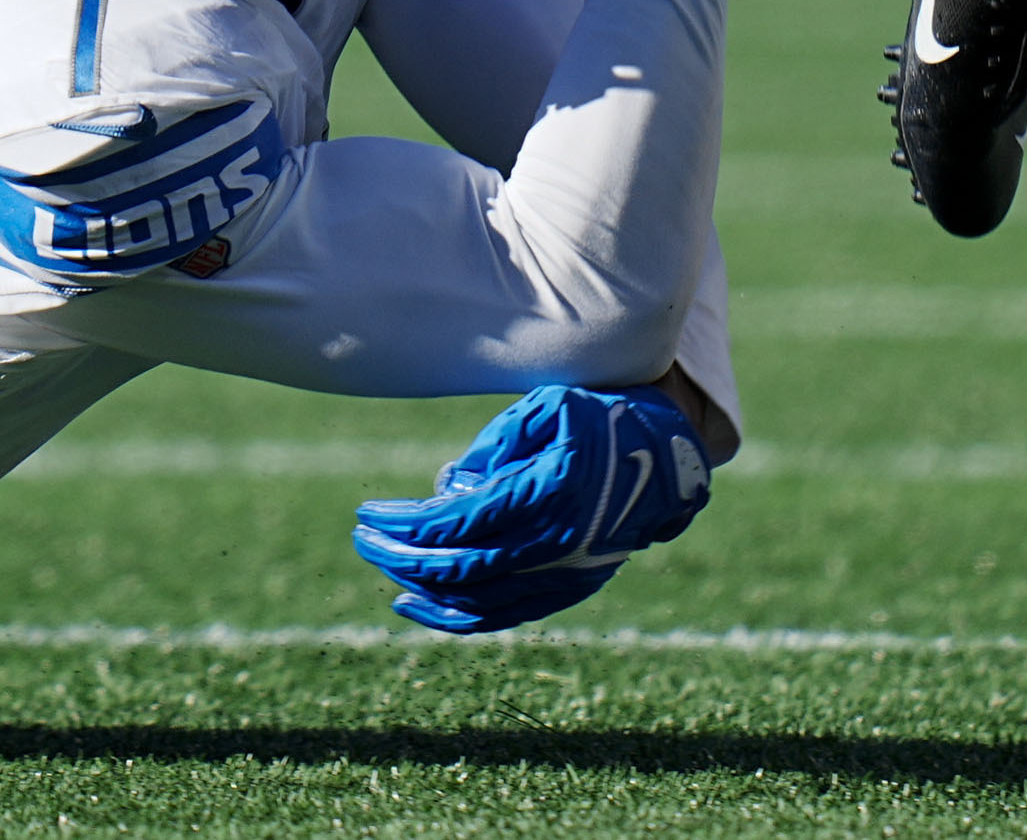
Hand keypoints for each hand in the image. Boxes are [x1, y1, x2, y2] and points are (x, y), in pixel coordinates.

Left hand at [351, 383, 714, 633]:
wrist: (663, 462)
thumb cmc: (595, 422)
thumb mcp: (543, 410)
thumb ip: (493, 447)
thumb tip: (446, 487)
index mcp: (546, 493)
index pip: (458, 522)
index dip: (406, 524)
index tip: (368, 513)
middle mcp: (554, 544)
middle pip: (460, 566)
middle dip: (401, 556)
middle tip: (363, 538)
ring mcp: (561, 574)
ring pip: (477, 600)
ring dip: (422, 589)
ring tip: (383, 567)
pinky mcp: (564, 590)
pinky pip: (500, 614)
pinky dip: (453, 617)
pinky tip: (416, 605)